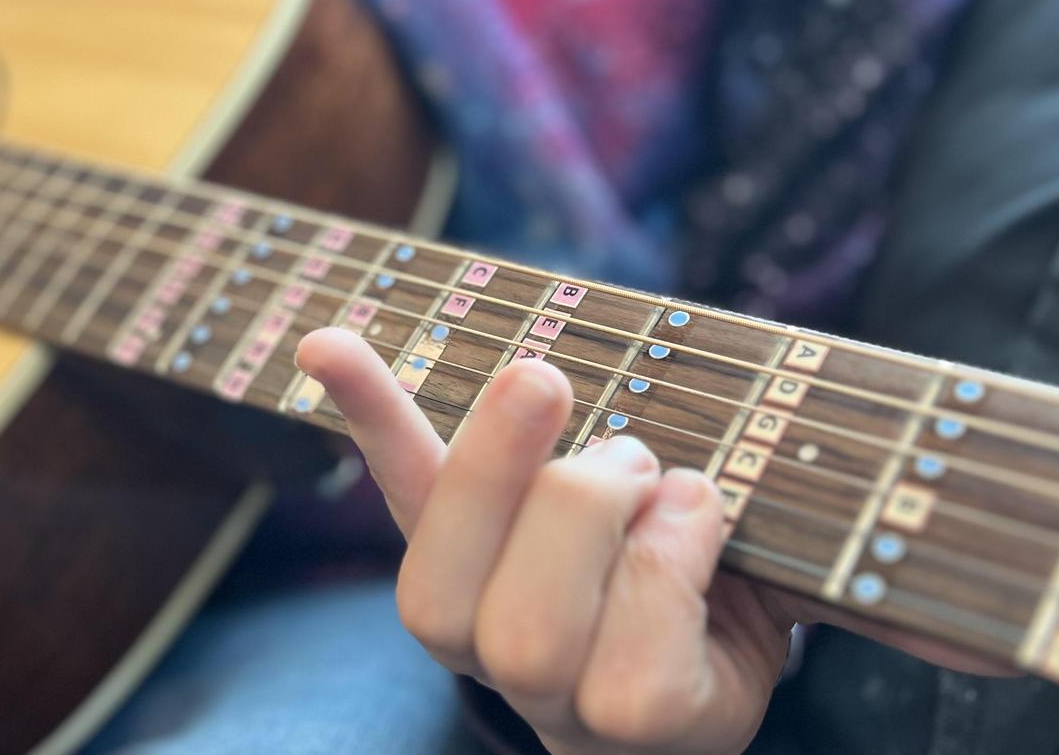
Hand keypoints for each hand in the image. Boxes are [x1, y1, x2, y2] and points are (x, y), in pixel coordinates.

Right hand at [296, 328, 794, 753]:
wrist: (736, 661)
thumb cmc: (669, 552)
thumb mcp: (625, 476)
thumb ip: (577, 434)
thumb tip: (521, 369)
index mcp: (465, 558)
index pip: (404, 482)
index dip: (366, 414)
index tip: (321, 343)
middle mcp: (484, 639)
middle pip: (442, 584)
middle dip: (507, 470)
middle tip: (577, 410)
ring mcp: (554, 696)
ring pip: (527, 628)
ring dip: (603, 522)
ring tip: (659, 483)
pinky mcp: (639, 726)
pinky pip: (636, 664)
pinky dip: (675, 569)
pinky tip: (701, 536)